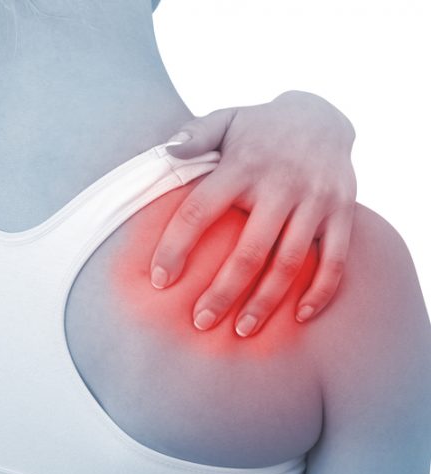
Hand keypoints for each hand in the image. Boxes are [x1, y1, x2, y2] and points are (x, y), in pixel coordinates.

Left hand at [152, 90, 356, 336]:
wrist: (323, 114)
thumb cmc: (260, 127)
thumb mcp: (226, 119)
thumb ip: (195, 135)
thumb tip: (167, 150)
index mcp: (241, 166)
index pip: (199, 212)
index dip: (175, 248)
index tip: (159, 280)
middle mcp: (280, 185)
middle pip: (248, 251)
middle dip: (222, 293)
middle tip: (201, 322)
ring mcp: (315, 200)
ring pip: (289, 263)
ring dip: (265, 302)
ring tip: (242, 331)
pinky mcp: (342, 211)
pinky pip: (335, 259)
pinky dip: (320, 292)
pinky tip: (299, 316)